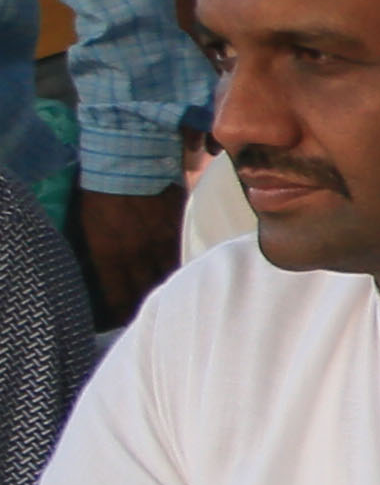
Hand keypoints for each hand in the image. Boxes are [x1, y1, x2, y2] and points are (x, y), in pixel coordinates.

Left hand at [67, 189, 176, 322]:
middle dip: (144, 303)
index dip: (122, 312)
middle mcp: (136, 254)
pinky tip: (184, 275)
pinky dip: (180, 267)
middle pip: (144, 291)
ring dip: (168, 288)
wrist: (127, 163)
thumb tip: (112, 275)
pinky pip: (180, 255)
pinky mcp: (177, 229)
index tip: (124, 321)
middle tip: (149, 314)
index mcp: (109, 254)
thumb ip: (104, 254)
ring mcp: (160, 242)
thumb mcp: (90, 228)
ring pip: (167, 276)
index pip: (118, 295)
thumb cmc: (100, 194)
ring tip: (170, 298)